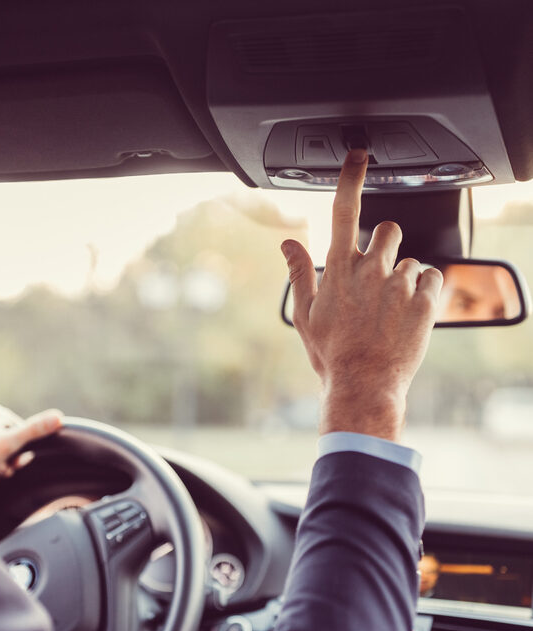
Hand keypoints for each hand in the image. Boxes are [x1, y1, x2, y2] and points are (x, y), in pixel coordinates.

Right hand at [282, 149, 443, 441]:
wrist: (364, 384)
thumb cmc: (331, 353)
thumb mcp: (304, 315)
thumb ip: (299, 272)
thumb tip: (288, 242)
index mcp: (339, 270)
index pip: (344, 211)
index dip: (351, 178)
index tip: (358, 156)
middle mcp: (371, 269)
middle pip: (388, 230)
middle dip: (385, 244)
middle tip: (378, 274)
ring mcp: (399, 283)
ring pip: (410, 259)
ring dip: (402, 276)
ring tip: (389, 310)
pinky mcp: (425, 299)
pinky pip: (431, 278)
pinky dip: (423, 291)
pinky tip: (406, 315)